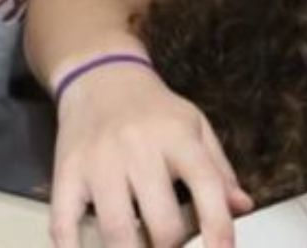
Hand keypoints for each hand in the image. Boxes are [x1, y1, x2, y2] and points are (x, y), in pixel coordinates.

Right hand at [49, 63, 253, 247]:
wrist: (98, 76)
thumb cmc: (152, 108)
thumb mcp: (194, 126)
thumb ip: (219, 170)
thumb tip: (242, 207)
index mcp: (176, 137)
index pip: (206, 187)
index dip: (218, 229)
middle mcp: (137, 148)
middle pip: (162, 224)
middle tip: (171, 245)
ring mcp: (98, 163)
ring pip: (117, 232)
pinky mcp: (67, 173)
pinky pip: (65, 222)